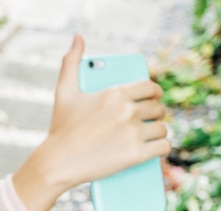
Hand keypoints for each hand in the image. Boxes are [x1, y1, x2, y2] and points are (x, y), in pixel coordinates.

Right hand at [12, 34, 168, 210]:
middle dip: (156, 113)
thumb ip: (71, 62)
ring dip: (159, 131)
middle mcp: (127, 111)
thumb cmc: (61, 129)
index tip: (154, 97)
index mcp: (115, 93)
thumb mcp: (64, 92)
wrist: (57, 163)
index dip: (155, 92)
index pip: (149, 87)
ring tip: (152, 134)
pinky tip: (157, 148)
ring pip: (162, 128)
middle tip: (150, 119)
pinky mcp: (136, 154)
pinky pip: (162, 147)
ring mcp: (133, 133)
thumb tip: (78, 38)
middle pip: (157, 108)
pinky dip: (162, 148)